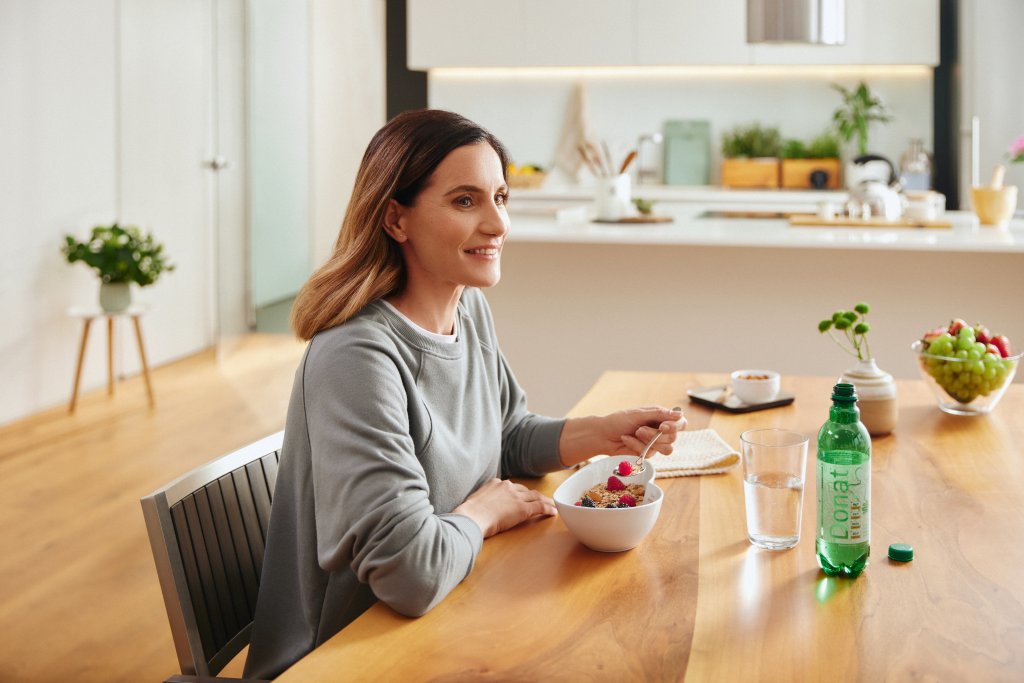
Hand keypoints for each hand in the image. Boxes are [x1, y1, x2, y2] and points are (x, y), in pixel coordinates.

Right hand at [453, 478, 556, 537]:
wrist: (472, 517)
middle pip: (525, 490)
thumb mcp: (474, 501)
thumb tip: (479, 509)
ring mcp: (516, 496)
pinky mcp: (522, 508)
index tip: (522, 496)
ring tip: (551, 505)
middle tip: (541, 499)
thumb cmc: (468, 514)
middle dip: (533, 495)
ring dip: (545, 501)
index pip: (511, 487)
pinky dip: (548, 508)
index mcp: (494, 483)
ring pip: (535, 496)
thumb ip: (482, 501)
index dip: (519, 492)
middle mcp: (507, 486)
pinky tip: (553, 512)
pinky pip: (539, 506)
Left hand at [559, 406, 685, 465]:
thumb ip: (659, 414)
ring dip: (649, 441)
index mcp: (661, 418)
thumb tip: (679, 414)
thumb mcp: (639, 414)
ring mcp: (655, 444)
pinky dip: (637, 445)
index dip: (675, 426)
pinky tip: (626, 440)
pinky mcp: (648, 454)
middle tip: (640, 429)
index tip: (663, 426)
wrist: (603, 435)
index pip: (681, 423)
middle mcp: (661, 431)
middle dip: (656, 434)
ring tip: (635, 433)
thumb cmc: (619, 421)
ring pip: (667, 449)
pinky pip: (650, 453)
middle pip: (673, 438)